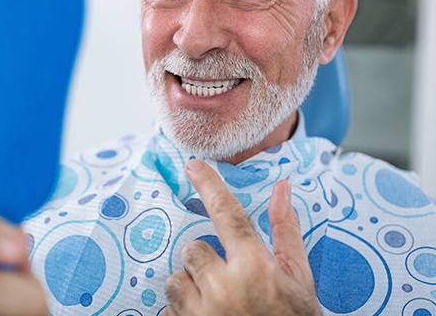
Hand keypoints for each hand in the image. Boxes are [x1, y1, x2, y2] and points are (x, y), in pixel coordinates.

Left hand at [164, 159, 319, 315]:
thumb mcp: (298, 280)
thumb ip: (286, 231)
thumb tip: (282, 188)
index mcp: (255, 269)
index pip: (228, 214)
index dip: (209, 184)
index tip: (193, 165)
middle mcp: (224, 289)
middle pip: (192, 250)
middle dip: (204, 262)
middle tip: (225, 281)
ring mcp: (201, 314)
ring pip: (175, 280)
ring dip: (190, 289)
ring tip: (216, 306)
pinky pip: (167, 311)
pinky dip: (181, 314)